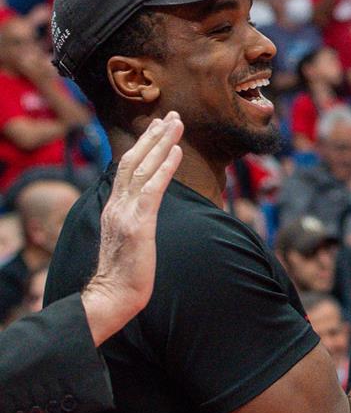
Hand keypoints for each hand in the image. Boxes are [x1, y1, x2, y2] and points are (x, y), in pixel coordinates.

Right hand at [82, 112, 183, 344]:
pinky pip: (153, 189)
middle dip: (154, 136)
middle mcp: (117, 205)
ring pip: (143, 168)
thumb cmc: (125, 276)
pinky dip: (165, 168)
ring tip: (177, 123)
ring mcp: (126, 213)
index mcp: (115, 208)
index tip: (158, 128)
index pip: (128, 169)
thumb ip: (135, 222)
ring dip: (162, 143)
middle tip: (171, 115)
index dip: (144, 146)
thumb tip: (146, 215)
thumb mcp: (130, 242)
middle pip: (135, 160)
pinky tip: (177, 152)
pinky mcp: (138, 224)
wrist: (111, 297)